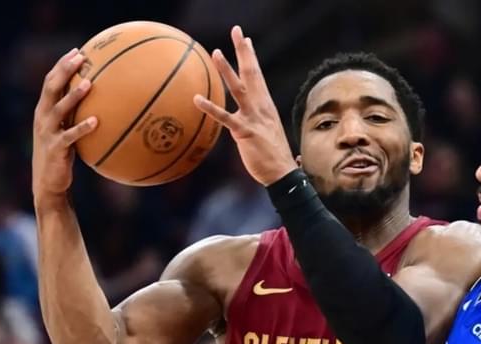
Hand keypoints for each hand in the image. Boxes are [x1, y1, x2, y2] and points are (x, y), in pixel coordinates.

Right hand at [32, 48, 97, 201]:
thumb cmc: (62, 157)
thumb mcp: (66, 133)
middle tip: (80, 57)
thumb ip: (75, 118)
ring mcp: (47, 133)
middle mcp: (42, 118)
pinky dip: (82, 128)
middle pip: (51, 87)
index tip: (77, 51)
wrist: (48, 183)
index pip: (50, 81)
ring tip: (88, 83)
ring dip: (73, 95)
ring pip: (59, 109)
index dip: (61, 65)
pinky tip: (96, 121)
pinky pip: (70, 136)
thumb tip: (102, 106)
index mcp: (44, 111)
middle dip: (64, 70)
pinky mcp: (56, 149)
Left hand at [193, 26, 296, 185]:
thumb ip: (257, 121)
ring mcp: (253, 118)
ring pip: (239, 89)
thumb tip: (251, 121)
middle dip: (244, 52)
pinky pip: (225, 118)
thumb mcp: (267, 132)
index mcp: (266, 106)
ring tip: (216, 52)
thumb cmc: (274, 156)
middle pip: (252, 74)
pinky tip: (197, 98)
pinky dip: (211, 108)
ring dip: (227, 70)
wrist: (283, 174)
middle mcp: (261, 108)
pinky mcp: (245, 132)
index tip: (246, 40)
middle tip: (237, 32)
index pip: (258, 76)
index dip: (251, 57)